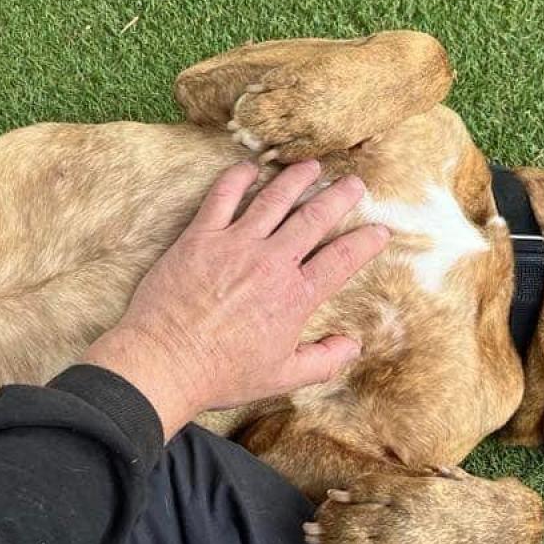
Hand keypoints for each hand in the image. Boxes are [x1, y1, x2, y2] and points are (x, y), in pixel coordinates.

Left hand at [83, 160, 388, 438]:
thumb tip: (353, 345)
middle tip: (354, 183)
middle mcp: (271, 263)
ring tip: (312, 165)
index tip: (380, 230)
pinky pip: (222, 197)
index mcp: (295, 297)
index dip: (365, 242)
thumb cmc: (222, 374)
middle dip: (339, 197)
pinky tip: (250, 167)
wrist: (163, 364)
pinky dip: (237, 178)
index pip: (342, 260)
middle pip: (314, 218)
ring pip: (274, 199)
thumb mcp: (282, 378)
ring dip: (297, 178)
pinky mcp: (200, 237)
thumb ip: (324, 361)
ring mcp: (235, 245)